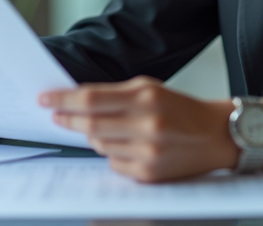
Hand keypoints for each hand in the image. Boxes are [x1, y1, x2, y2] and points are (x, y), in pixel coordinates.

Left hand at [39, 76, 262, 182]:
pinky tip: (126, 145)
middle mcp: (146, 124)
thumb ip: (116, 95)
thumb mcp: (150, 89)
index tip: (45, 98)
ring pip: (99, 145)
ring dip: (91, 137)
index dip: (63, 99)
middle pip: (89, 124)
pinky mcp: (149, 174)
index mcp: (145, 97)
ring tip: (101, 128)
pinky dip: (112, 153)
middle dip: (67, 119)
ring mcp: (148, 152)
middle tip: (54, 115)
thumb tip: (77, 101)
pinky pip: (113, 164)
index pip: (91, 98)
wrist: (217, 135)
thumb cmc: (180, 108)